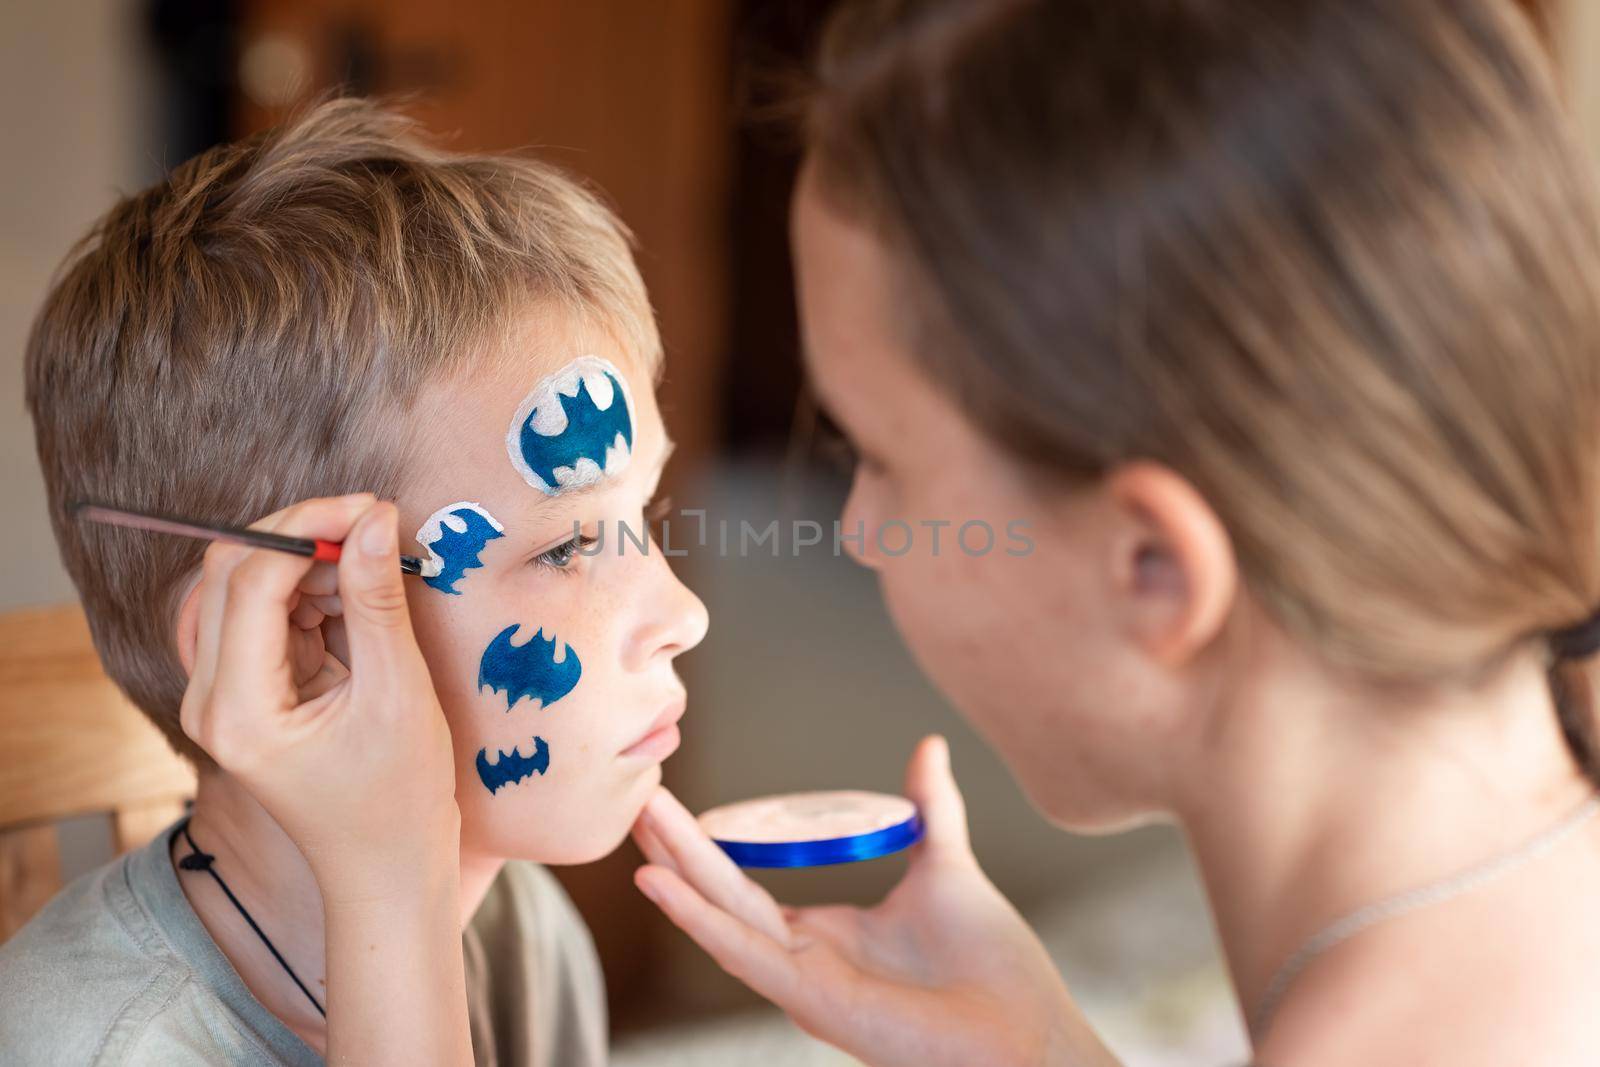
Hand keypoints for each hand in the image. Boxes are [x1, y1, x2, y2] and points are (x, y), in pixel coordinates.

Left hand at [180, 494, 459, 898]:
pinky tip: (352, 603)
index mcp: (238, 710)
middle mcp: (210, 702)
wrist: (385, 869)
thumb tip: (375, 518)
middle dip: (298, 534)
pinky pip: (257, 617)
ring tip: (369, 577)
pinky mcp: (243, 694)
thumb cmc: (399, 798)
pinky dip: (303, 594)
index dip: (306, 527)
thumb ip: (377, 601)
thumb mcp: (399, 693)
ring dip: (302, 565)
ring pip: (238, 589)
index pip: (249, 581)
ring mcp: (219, 699)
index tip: (371, 508)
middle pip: (226, 574)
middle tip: (371, 522)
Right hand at [632, 736, 1120, 1066]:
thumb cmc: (992, 964)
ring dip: (676, 871)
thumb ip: (930, 809)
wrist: (1027, 1029)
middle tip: (635, 793)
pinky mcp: (810, 1000)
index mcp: (824, 933)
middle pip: (721, 894)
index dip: (706, 844)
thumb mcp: (946, 865)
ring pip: (721, 917)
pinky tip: (662, 883)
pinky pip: (743, 954)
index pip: (744, 883)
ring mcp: (801, 983)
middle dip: (677, 846)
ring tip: (638, 822)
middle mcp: (802, 959)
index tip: (672, 801)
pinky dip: (698, 918)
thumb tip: (930, 747)